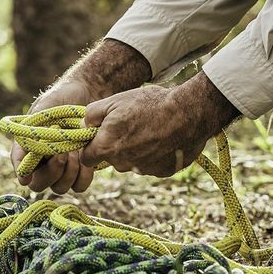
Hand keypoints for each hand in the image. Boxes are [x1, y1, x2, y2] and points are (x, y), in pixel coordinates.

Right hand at [11, 79, 100, 192]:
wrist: (88, 93)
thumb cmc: (60, 100)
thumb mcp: (42, 111)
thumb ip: (31, 130)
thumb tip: (23, 152)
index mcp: (29, 150)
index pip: (22, 171)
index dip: (24, 175)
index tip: (27, 177)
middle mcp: (44, 164)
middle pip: (40, 185)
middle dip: (51, 171)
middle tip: (62, 152)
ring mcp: (63, 169)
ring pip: (60, 187)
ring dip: (69, 171)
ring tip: (76, 149)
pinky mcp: (82, 170)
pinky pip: (80, 185)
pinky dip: (84, 174)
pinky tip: (88, 157)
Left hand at [80, 72, 239, 176]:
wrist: (188, 112)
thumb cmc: (149, 104)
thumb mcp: (114, 101)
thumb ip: (92, 114)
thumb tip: (84, 124)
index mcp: (106, 148)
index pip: (86, 158)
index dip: (90, 145)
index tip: (100, 134)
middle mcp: (123, 164)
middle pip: (111, 159)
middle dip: (115, 146)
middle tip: (129, 126)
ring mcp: (143, 170)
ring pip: (131, 162)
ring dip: (135, 150)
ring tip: (149, 128)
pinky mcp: (162, 172)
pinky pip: (151, 164)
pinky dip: (154, 154)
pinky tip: (163, 137)